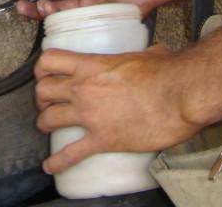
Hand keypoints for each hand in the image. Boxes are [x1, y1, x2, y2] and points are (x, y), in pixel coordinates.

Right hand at [15, 0, 190, 19]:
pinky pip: (80, 26)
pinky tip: (52, 21)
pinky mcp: (101, 22)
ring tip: (33, 9)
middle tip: (20, 7)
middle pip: (56, 4)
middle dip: (36, 5)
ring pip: (64, 15)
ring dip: (46, 13)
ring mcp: (93, 11)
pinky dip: (64, 24)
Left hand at [34, 45, 200, 173]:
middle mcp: (83, 89)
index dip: (42, 68)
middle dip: (41, 98)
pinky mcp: (102, 139)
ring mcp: (90, 115)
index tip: (45, 74)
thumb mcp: (148, 54)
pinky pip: (70, 154)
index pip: (49, 60)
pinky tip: (50, 166)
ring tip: (48, 127)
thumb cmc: (168, 73)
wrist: (180, 96)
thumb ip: (142, 54)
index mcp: (91, 65)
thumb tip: (154, 55)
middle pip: (42, 91)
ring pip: (48, 119)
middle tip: (48, 102)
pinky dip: (57, 162)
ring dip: (45, 123)